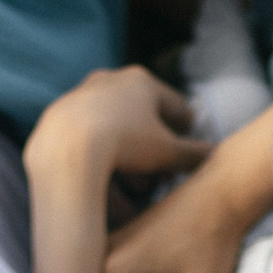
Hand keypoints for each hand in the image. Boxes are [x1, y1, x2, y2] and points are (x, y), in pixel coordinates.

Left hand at [26, 66, 211, 188]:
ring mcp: (80, 96)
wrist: (65, 147)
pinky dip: (98, 164)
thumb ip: (194, 155)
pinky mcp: (56, 118)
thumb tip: (216, 157)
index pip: (173, 104)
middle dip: (152, 151)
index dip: (185, 127)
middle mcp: (109, 80)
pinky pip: (85, 143)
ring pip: (112, 132)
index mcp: (141, 81)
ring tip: (133, 192)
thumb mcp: (168, 153)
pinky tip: (104, 189)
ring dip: (126, 162)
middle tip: (159, 177)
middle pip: (140, 119)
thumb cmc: (125, 143)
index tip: (190, 141)